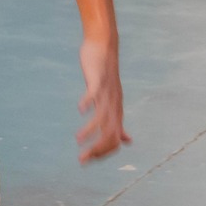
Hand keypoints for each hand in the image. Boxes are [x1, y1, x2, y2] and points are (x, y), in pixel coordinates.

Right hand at [75, 37, 129, 162]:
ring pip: (103, 117)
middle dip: (97, 149)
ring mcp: (107, 92)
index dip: (104, 153)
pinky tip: (80, 109)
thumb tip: (127, 141)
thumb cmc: (105, 75)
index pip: (115, 140)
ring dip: (91, 130)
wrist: (104, 45)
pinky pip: (95, 93)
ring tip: (78, 139)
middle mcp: (113, 104)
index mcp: (116, 111)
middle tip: (81, 160)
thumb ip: (118, 123)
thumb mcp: (112, 101)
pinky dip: (89, 102)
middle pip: (110, 134)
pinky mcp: (99, 79)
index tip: (88, 159)